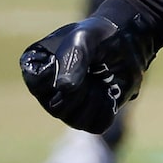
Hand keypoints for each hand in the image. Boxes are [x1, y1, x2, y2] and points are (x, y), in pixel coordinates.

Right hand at [20, 0, 158, 132]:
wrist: (126, 44)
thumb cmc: (98, 37)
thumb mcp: (84, 39)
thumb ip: (73, 59)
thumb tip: (64, 88)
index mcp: (37, 69)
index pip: (36, 85)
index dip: (55, 78)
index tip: (69, 61)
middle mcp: (47, 93)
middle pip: (57, 108)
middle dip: (80, 89)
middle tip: (92, 70)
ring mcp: (67, 108)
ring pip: (77, 120)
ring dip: (95, 98)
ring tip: (100, 80)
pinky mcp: (89, 117)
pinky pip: (96, 125)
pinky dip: (107, 108)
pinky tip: (109, 91)